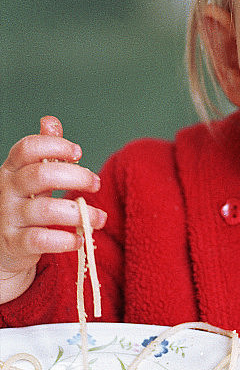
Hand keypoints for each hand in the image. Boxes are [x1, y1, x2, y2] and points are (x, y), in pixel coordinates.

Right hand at [0, 116, 106, 303]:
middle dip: (76, 176)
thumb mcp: (31, 178)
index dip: (56, 146)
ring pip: (46, 210)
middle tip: (95, 183)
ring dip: (80, 213)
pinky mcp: (14, 243)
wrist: (2, 248)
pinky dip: (65, 240)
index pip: (28, 148)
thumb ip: (43, 152)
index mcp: (11, 170)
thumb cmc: (23, 207)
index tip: (78, 153)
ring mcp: (8, 217)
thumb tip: (50, 121)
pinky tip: (79, 239)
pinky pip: (41, 239)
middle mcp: (6, 191)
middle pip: (41, 175)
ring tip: (100, 218)